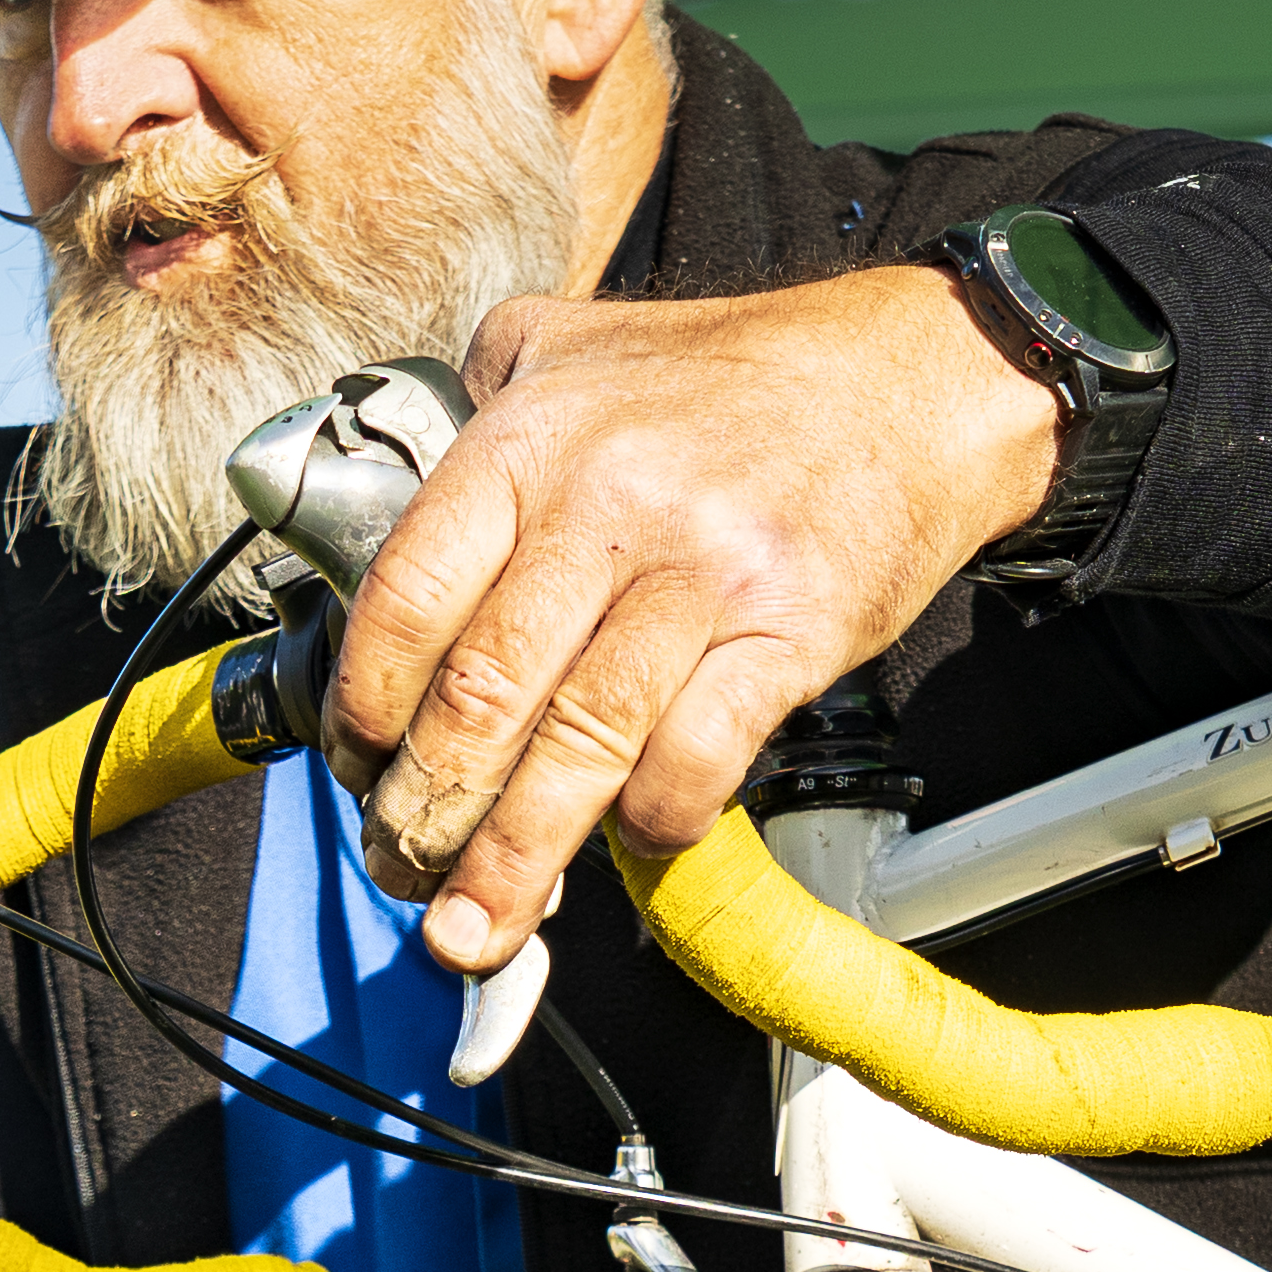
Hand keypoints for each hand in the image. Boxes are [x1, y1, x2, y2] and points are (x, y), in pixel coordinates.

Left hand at [328, 268, 1066, 971]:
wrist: (913, 381)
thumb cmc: (731, 379)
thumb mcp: (569, 346)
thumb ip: (471, 404)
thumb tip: (383, 493)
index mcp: (527, 442)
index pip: (408, 599)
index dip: (366, 706)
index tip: (357, 766)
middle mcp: (605, 504)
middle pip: (482, 692)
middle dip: (424, 808)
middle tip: (400, 869)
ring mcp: (701, 571)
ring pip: (579, 743)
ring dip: (514, 856)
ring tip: (471, 926)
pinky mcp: (791, 628)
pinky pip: (698, 754)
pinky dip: (654, 820)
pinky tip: (627, 846)